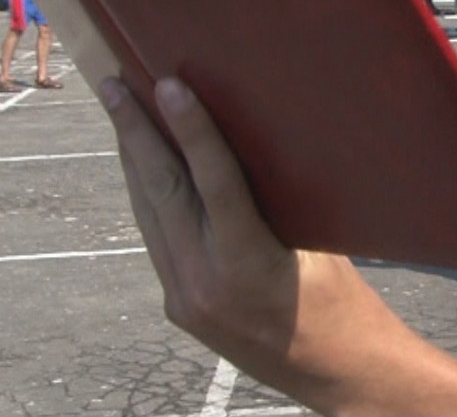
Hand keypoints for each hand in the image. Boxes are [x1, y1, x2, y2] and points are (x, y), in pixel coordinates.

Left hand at [95, 76, 399, 413]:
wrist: (335, 373)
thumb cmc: (344, 301)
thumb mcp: (319, 243)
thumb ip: (277, 200)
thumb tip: (249, 139)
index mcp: (249, 265)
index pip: (213, 182)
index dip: (190, 128)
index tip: (167, 84)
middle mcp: (204, 283)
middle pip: (161, 193)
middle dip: (134, 132)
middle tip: (112, 83)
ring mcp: (184, 298)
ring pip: (148, 214)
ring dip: (134, 159)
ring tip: (119, 109)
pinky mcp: (178, 305)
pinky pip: (157, 237)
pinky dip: (150, 195)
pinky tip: (145, 165)